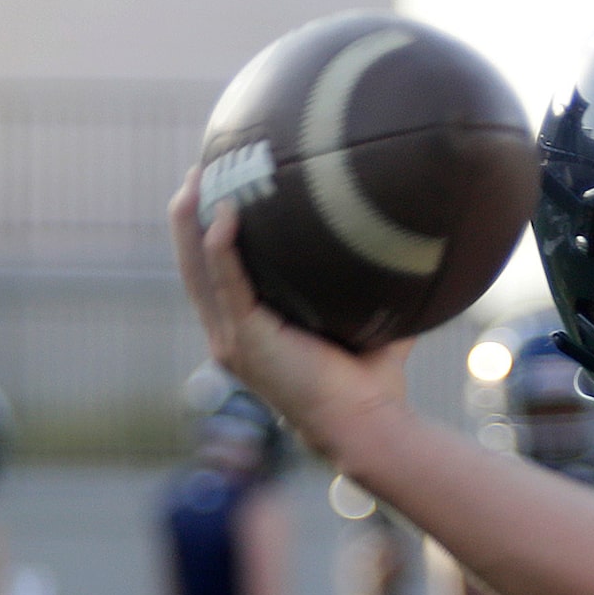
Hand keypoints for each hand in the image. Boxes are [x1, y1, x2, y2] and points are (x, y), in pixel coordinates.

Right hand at [168, 172, 419, 471]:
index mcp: (248, 331)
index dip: (205, 232)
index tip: (216, 187)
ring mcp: (232, 340)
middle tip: (197, 169)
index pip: (213, 274)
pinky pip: (227, 283)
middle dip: (189, 215)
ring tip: (197, 177)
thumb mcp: (363, 322)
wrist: (367, 425)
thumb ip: (369, 286)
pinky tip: (227, 212)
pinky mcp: (245, 341)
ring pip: (197, 269)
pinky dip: (222, 247)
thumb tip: (404, 242)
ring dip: (193, 221)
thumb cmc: (370, 382)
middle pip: (192, 264)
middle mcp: (229, 335)